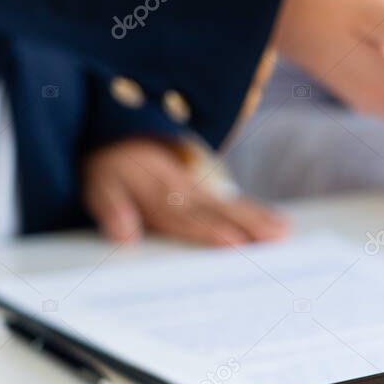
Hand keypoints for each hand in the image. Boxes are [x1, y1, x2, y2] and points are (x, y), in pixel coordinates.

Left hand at [83, 137, 287, 245]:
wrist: (122, 141)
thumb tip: (124, 235)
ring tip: (285, 232)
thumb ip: (111, 209)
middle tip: (277, 237)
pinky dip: (258, 213)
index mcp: (160, 200)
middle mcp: (186, 196)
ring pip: (234, 208)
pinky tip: (280, 225)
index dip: (210, 231)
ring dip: (260, 220)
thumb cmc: (110, 172)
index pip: (188, 219)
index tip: (233, 241)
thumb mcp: (98, 187)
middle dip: (249, 226)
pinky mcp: (208, 195)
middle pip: (221, 214)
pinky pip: (236, 205)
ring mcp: (200, 194)